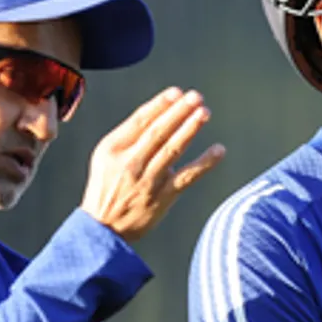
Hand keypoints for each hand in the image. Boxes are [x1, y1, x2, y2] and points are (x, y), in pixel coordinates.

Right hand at [80, 88, 224, 241]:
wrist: (103, 229)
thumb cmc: (106, 187)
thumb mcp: (105, 157)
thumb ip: (129, 137)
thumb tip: (164, 113)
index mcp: (113, 148)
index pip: (140, 120)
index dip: (160, 104)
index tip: (177, 92)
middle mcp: (130, 163)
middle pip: (158, 132)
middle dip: (178, 112)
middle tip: (196, 97)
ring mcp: (147, 181)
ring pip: (172, 150)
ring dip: (190, 129)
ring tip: (204, 112)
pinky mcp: (163, 197)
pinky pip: (187, 176)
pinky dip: (204, 163)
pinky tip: (219, 150)